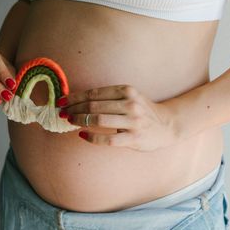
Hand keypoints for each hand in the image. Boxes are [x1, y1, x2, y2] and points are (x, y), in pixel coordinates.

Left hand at [57, 84, 178, 150]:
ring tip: (70, 121)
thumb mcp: (129, 97)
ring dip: (80, 121)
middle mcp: (130, 104)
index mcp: (127, 90)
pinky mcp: (134, 138)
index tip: (62, 101)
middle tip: (62, 113)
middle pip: (94, 106)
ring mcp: (133, 121)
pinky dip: (92, 137)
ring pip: (99, 120)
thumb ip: (108, 98)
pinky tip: (82, 135)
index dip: (75, 97)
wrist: (167, 125)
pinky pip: (107, 138)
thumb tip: (77, 101)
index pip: (94, 93)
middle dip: (74, 109)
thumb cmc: (142, 111)